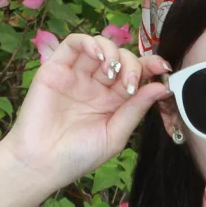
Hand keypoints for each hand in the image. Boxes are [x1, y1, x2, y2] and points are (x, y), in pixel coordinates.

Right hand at [4, 33, 172, 187]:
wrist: (42, 163)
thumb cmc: (78, 156)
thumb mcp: (115, 135)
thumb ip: (136, 109)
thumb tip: (162, 87)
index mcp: (114, 100)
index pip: (136, 74)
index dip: (151, 66)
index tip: (163, 68)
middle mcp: (97, 84)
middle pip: (122, 58)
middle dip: (132, 64)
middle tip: (129, 83)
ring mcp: (77, 75)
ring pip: (100, 46)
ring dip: (113, 52)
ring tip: (112, 71)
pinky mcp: (56, 68)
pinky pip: (74, 43)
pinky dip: (89, 42)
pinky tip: (98, 56)